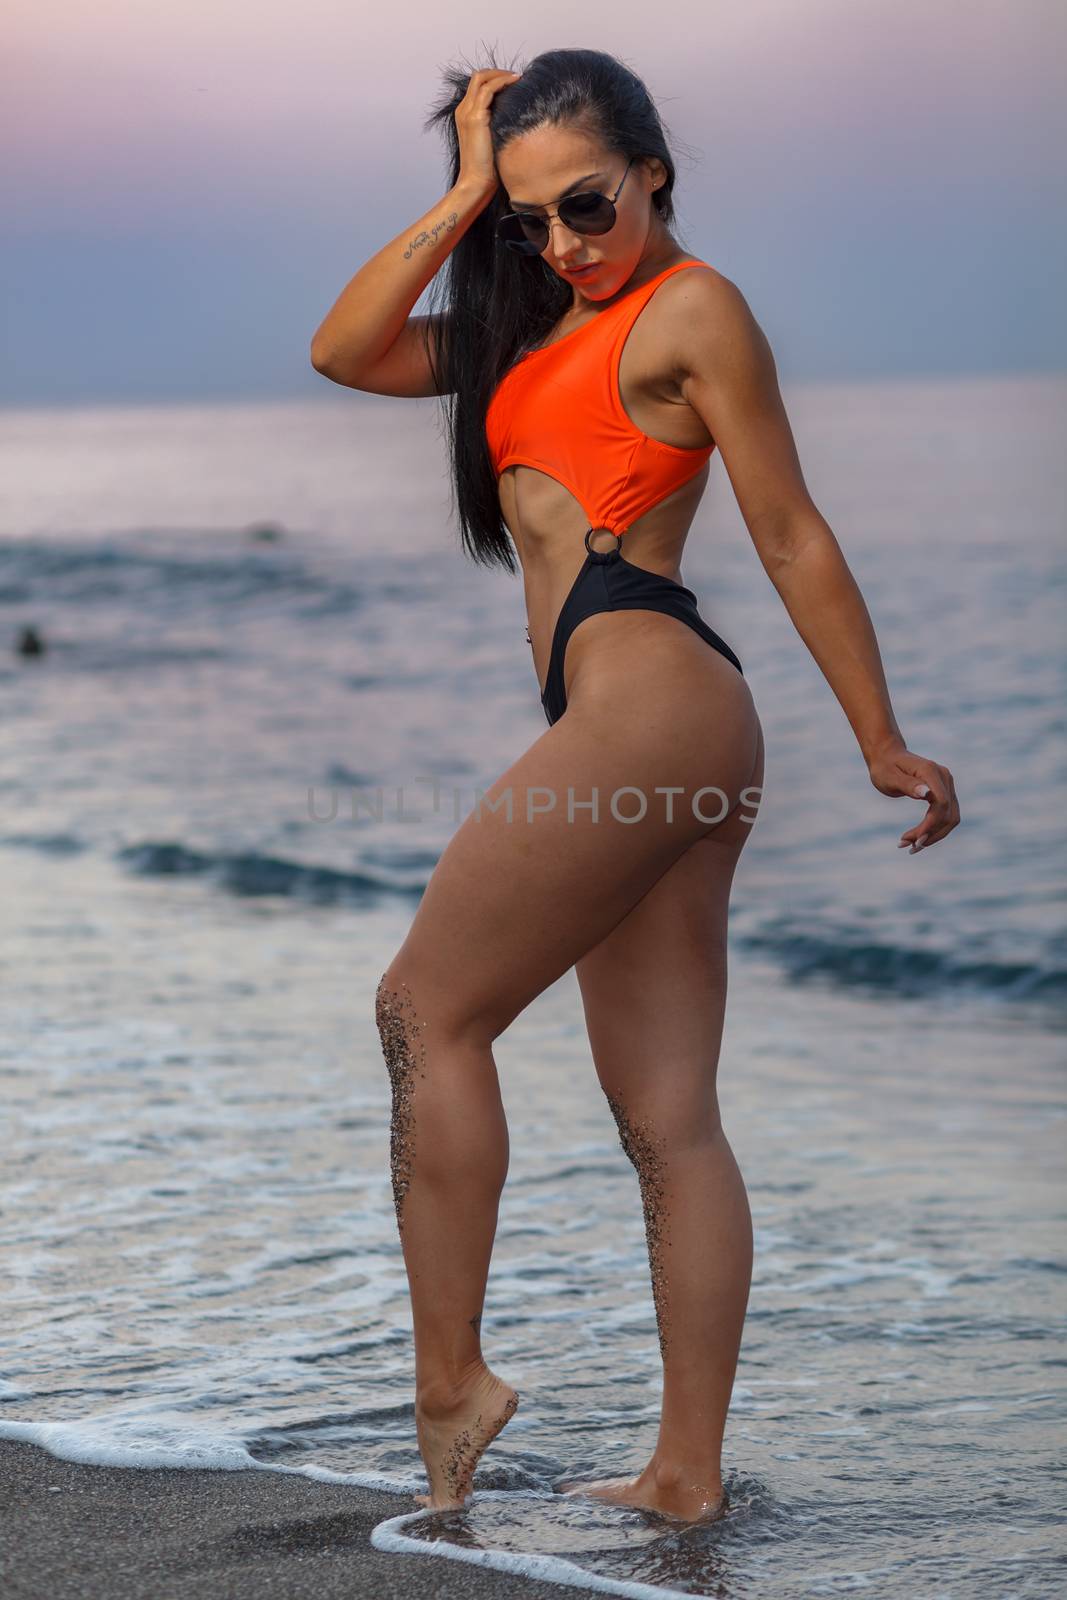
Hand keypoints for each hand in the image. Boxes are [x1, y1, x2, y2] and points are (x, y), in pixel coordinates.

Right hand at [455, 68, 520, 197]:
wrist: (476, 182)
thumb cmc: (487, 168)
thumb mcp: (493, 140)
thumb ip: (498, 125)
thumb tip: (517, 116)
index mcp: (465, 114)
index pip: (478, 85)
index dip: (496, 79)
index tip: (515, 83)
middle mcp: (463, 110)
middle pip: (478, 76)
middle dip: (499, 72)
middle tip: (519, 78)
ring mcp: (467, 112)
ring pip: (482, 78)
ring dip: (502, 75)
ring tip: (520, 78)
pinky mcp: (475, 118)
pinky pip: (489, 89)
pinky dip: (503, 82)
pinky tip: (517, 84)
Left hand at [867, 741, 959, 852]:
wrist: (887, 756)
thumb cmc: (884, 767)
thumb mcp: (889, 777)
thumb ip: (908, 785)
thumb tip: (926, 794)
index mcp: (931, 772)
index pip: (941, 804)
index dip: (930, 825)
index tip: (911, 839)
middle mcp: (944, 777)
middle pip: (949, 814)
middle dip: (931, 834)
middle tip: (907, 847)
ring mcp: (947, 783)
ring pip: (951, 818)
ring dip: (934, 835)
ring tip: (911, 847)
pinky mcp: (945, 791)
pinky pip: (946, 815)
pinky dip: (934, 829)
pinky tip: (917, 838)